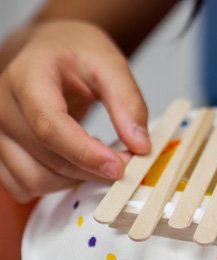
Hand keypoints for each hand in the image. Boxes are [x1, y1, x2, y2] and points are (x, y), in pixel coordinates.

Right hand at [0, 20, 150, 201]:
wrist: (47, 52)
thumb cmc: (74, 54)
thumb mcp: (110, 64)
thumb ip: (129, 103)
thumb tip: (140, 146)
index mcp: (27, 77)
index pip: (50, 127)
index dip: (86, 154)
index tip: (119, 167)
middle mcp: (2, 107)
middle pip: (47, 159)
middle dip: (92, 169)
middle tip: (125, 161)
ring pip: (35, 180)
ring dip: (76, 180)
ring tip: (99, 157)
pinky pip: (23, 186)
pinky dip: (55, 184)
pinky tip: (74, 164)